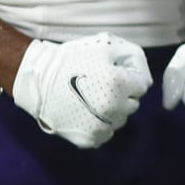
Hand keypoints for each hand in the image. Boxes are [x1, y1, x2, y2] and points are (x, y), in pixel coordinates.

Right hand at [11, 33, 151, 147]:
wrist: (40, 78)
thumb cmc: (73, 59)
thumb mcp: (106, 45)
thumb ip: (134, 56)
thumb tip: (145, 80)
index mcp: (120, 84)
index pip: (141, 86)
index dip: (127, 78)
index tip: (112, 74)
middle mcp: (114, 108)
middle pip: (132, 104)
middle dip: (122, 95)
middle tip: (101, 85)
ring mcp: (102, 126)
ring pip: (120, 120)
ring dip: (112, 111)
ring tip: (92, 99)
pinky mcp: (88, 139)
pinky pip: (105, 134)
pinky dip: (99, 125)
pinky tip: (86, 112)